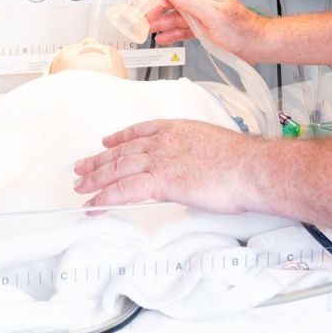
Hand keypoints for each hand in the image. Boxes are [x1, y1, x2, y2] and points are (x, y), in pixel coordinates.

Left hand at [72, 119, 264, 213]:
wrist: (250, 168)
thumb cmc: (242, 161)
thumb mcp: (213, 145)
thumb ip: (195, 153)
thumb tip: (192, 167)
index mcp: (177, 128)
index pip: (139, 131)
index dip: (119, 137)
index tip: (106, 141)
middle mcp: (164, 141)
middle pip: (122, 150)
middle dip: (99, 160)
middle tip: (81, 167)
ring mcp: (160, 159)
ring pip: (118, 168)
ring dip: (96, 179)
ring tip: (80, 187)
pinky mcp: (161, 181)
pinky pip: (125, 190)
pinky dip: (106, 197)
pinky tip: (94, 204)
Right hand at [151, 0, 274, 63]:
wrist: (256, 45)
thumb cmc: (241, 28)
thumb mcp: (213, 13)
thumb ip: (190, 2)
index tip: (147, 7)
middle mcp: (202, 4)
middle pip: (173, 5)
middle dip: (156, 13)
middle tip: (142, 20)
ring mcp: (202, 18)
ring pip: (176, 19)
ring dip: (161, 25)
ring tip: (148, 31)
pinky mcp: (204, 31)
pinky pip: (183, 30)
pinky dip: (172, 34)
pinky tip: (163, 38)